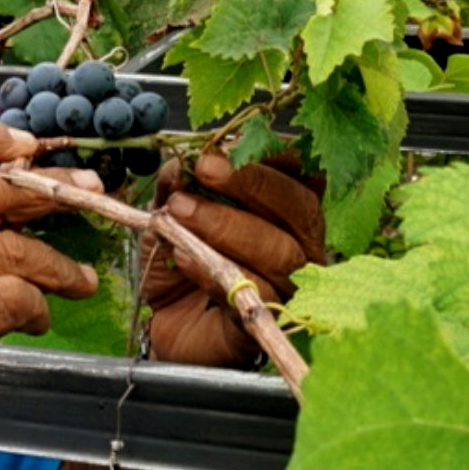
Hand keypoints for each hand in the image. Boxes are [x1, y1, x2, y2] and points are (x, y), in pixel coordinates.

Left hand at [137, 149, 326, 368]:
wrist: (164, 325)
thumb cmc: (179, 266)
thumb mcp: (171, 216)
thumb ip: (178, 187)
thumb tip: (181, 162)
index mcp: (286, 211)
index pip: (303, 174)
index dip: (276, 155)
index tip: (231, 145)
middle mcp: (300, 246)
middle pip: (300, 208)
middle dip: (252, 183)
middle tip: (206, 168)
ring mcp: (289, 286)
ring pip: (279, 251)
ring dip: (226, 225)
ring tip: (181, 212)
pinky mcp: (268, 321)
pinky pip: (254, 293)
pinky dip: (215, 271)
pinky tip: (186, 258)